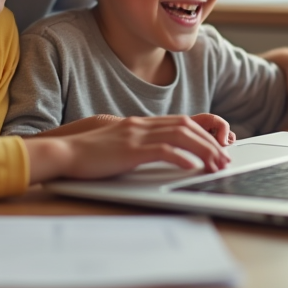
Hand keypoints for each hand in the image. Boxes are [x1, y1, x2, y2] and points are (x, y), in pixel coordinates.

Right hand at [23, 115, 230, 181]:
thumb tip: (155, 152)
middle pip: (186, 126)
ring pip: (180, 135)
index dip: (204, 130)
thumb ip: (136, 144)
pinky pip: (162, 150)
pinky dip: (181, 157)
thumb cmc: (86, 153)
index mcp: (139, 124)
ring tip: (216, 164)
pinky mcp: (129, 150)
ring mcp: (135, 135)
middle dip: (210, 141)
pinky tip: (192, 166)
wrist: (63, 152)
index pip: (180, 120)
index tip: (218, 144)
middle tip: (224, 158)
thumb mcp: (116, 144)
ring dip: (204, 149)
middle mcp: (141, 125)